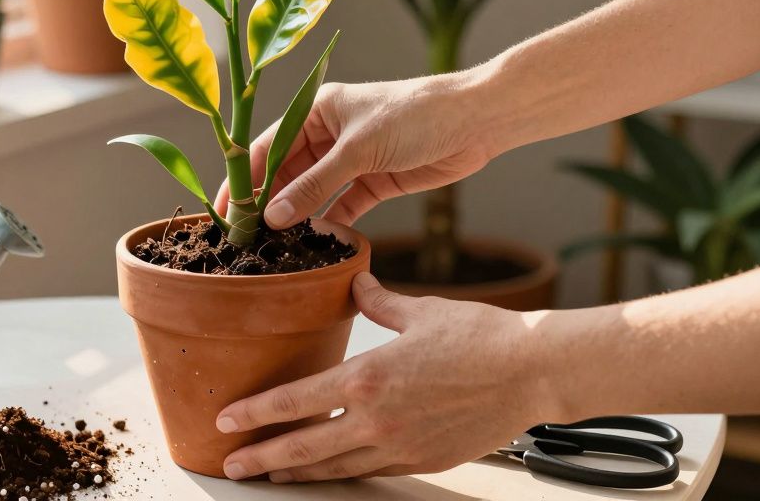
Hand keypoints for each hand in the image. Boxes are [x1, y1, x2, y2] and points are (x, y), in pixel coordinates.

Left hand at [215, 273, 558, 481]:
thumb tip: (357, 283)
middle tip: (231, 464)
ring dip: (297, 473)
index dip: (255, 413)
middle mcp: (377, 419)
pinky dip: (342, 473)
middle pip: (304, 448)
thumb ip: (378, 302)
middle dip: (262, 458)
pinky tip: (329, 472)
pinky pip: (371, 470)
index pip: (295, 401)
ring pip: (335, 468)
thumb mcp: (420, 311)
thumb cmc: (481, 338)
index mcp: (368, 377)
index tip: (226, 419)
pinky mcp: (424, 460)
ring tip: (270, 475)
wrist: (533, 372)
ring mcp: (400, 445)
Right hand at [216, 74, 497, 227]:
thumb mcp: (357, 150)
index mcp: (317, 110)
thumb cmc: (414, 116)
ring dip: (297, 215)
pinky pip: (342, 206)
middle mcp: (329, 133)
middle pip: (287, 172)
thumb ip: (314, 184)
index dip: (244, 179)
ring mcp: (352, 159)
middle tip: (244, 237)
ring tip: (272, 246)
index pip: (268, 146)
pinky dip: (330, 223)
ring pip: (313, 192)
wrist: (475, 121)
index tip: (225, 211)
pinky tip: (315, 243)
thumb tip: (273, 216)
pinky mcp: (375, 181)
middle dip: (268, 202)